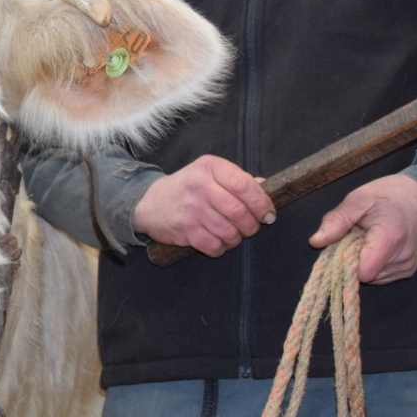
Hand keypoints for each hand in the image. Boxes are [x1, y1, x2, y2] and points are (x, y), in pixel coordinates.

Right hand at [131, 155, 274, 255]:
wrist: (148, 202)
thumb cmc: (186, 187)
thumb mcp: (208, 173)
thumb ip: (236, 179)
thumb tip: (265, 188)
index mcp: (210, 168)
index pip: (244, 186)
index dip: (261, 203)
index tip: (268, 214)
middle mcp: (200, 186)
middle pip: (239, 212)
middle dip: (251, 225)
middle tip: (251, 227)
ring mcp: (191, 209)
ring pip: (229, 232)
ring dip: (236, 238)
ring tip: (232, 234)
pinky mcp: (184, 230)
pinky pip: (214, 246)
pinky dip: (221, 248)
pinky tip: (218, 242)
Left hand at [309, 175, 416, 283]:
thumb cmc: (389, 195)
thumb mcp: (359, 199)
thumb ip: (337, 220)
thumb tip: (315, 241)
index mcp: (390, 237)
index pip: (362, 271)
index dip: (346, 262)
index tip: (343, 244)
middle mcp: (402, 258)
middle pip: (365, 275)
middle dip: (353, 259)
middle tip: (356, 236)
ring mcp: (407, 267)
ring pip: (372, 278)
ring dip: (363, 261)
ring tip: (368, 239)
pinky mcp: (408, 271)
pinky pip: (381, 276)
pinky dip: (373, 263)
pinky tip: (377, 246)